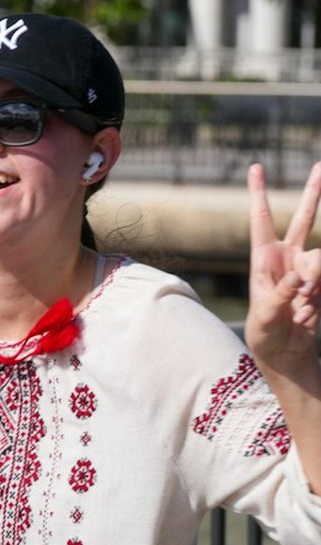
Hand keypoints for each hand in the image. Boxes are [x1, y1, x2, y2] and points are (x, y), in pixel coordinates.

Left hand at [247, 162, 320, 368]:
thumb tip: (300, 275)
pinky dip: (317, 298)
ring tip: (300, 309)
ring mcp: (308, 268)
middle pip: (304, 218)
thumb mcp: (265, 316)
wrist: (285, 353)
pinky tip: (306, 315)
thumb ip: (282, 294)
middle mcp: (286, 258)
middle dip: (314, 192)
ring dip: (313, 285)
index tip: (256, 166)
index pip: (261, 220)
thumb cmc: (264, 334)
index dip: (259, 193)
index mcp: (262, 259)